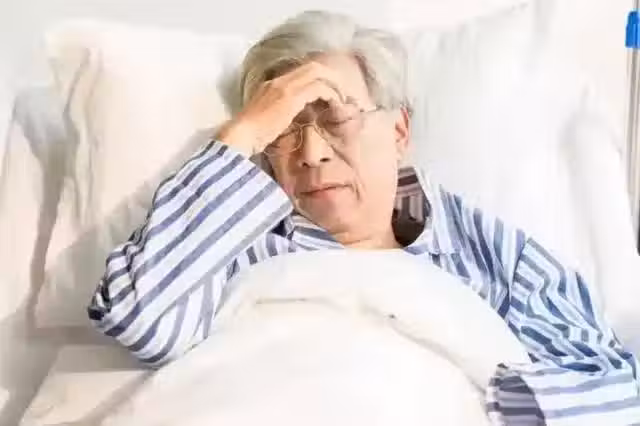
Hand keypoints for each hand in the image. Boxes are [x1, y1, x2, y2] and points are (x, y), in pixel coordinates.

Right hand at [216, 62, 347, 156]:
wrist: (241, 135)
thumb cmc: (251, 135)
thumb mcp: (266, 119)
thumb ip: (279, 113)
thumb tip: (292, 119)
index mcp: (271, 85)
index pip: (301, 72)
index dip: (318, 79)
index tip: (329, 93)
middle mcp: (278, 81)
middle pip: (312, 67)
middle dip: (330, 77)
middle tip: (341, 93)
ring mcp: (284, 86)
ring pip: (317, 73)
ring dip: (333, 86)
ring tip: (341, 100)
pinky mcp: (291, 97)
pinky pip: (319, 87)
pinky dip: (330, 94)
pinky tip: (335, 105)